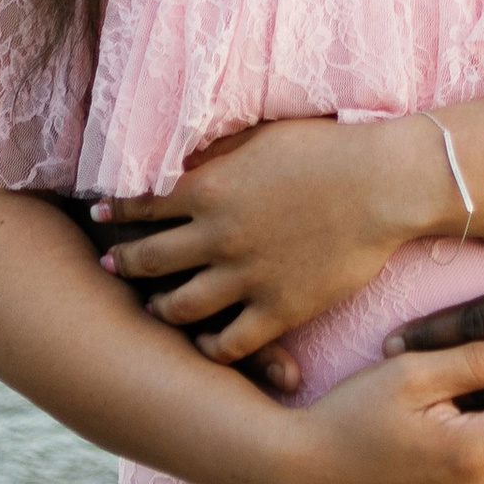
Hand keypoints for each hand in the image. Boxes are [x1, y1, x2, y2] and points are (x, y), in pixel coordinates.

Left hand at [98, 116, 452, 376]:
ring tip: (153, 305)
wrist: (383, 184)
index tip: (99, 214)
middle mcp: (218, 235)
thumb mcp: (260, 136)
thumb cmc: (327, 149)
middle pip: (146, 260)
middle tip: (109, 264)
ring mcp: (246, 277)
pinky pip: (226, 343)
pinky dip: (207, 346)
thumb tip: (177, 156)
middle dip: (121, 261)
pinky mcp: (278, 310)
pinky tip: (204, 340)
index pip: (140, 204)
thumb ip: (216, 153)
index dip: (114, 210)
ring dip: (157, 307)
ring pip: (176, 308)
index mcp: (210, 188)